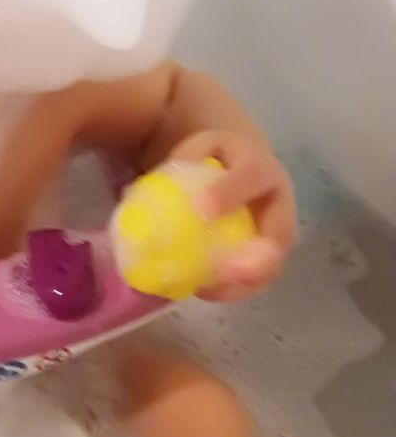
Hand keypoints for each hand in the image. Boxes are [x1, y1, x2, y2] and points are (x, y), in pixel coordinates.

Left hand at [168, 130, 296, 301]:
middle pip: (279, 234)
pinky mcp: (268, 255)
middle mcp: (279, 202)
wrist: (240, 163)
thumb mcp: (199, 147)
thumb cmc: (215, 156)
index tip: (201, 211)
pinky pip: (257, 279)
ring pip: (272, 265)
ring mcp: (277, 232)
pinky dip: (232, 290)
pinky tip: (202, 290)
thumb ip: (184, 163)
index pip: (250, 176)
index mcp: (260, 165)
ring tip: (209, 289)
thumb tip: (157, 193)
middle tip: (225, 270)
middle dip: (256, 258)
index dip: (229, 194)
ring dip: (244, 284)